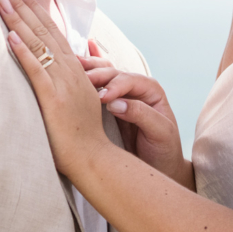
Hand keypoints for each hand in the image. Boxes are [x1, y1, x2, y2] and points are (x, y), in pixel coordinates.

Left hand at [0, 0, 113, 178]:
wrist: (94, 157)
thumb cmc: (81, 134)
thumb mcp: (77, 100)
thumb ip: (67, 81)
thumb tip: (52, 68)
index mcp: (75, 70)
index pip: (54, 32)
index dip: (36, 10)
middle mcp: (70, 71)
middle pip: (45, 31)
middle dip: (24, 6)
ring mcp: (63, 83)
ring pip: (39, 44)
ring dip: (19, 20)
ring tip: (3, 0)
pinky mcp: (54, 98)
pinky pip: (37, 70)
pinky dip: (23, 51)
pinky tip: (10, 37)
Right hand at [83, 58, 191, 188]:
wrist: (159, 167)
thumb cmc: (163, 151)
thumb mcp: (160, 133)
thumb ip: (141, 114)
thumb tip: (114, 104)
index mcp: (151, 91)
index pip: (130, 80)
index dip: (115, 85)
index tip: (101, 98)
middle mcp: (135, 88)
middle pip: (113, 73)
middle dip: (96, 75)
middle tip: (78, 82)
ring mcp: (119, 95)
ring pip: (101, 75)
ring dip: (85, 71)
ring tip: (68, 69)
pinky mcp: (106, 106)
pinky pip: (95, 87)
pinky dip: (83, 76)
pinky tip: (72, 64)